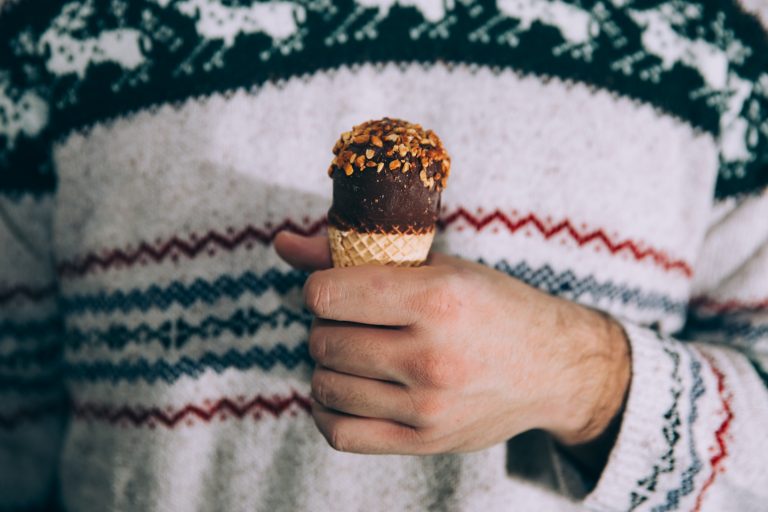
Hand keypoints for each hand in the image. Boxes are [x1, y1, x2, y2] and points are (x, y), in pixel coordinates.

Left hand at [274, 232, 629, 454]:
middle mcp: (431, 356)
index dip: (318, 288)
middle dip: (326, 325)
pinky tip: (344, 389)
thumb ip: (356, 254)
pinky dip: (327, 409)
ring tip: (353, 352)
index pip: (325, 294)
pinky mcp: (424, 441)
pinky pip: (340, 433)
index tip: (334, 290)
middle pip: (323, 340)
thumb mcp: (438, 266)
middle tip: (351, 320)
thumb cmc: (493, 307)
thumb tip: (281, 244)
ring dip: (328, 365)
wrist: (552, 368)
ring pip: (325, 385)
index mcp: (436, 299)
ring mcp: (427, 406)